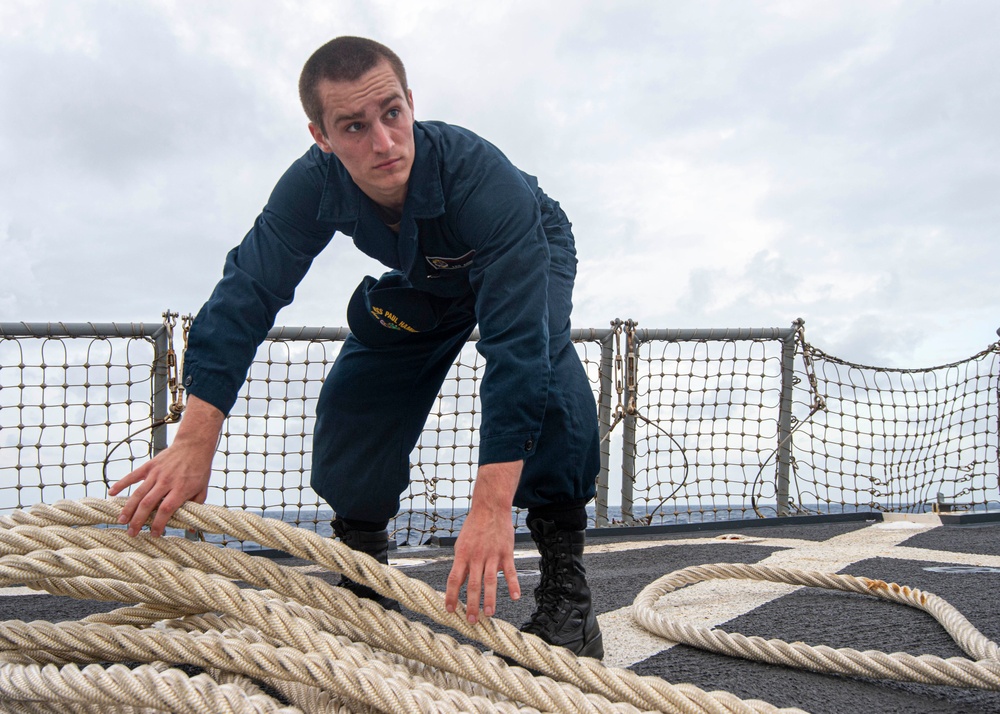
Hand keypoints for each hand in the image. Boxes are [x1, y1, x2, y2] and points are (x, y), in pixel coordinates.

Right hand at [108, 395, 222, 536]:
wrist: (194, 445)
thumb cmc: (199, 470)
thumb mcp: (202, 490)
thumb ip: (195, 508)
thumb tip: (190, 529)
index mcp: (180, 489)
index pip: (166, 510)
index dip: (159, 524)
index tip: (154, 534)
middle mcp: (166, 482)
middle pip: (148, 504)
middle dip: (138, 520)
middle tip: (131, 533)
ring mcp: (156, 473)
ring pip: (138, 493)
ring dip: (128, 508)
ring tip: (121, 521)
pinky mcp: (150, 466)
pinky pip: (133, 476)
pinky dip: (121, 484)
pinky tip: (112, 493)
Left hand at [445, 461, 522, 622]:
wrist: (490, 508)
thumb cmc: (474, 527)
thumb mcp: (462, 544)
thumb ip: (462, 563)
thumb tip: (459, 583)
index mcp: (462, 555)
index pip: (454, 579)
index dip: (451, 596)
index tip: (450, 610)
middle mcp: (476, 557)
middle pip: (473, 585)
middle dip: (472, 604)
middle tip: (471, 621)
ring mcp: (492, 555)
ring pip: (490, 581)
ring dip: (490, 599)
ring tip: (489, 614)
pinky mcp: (505, 553)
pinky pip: (510, 572)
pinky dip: (513, 584)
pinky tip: (515, 596)